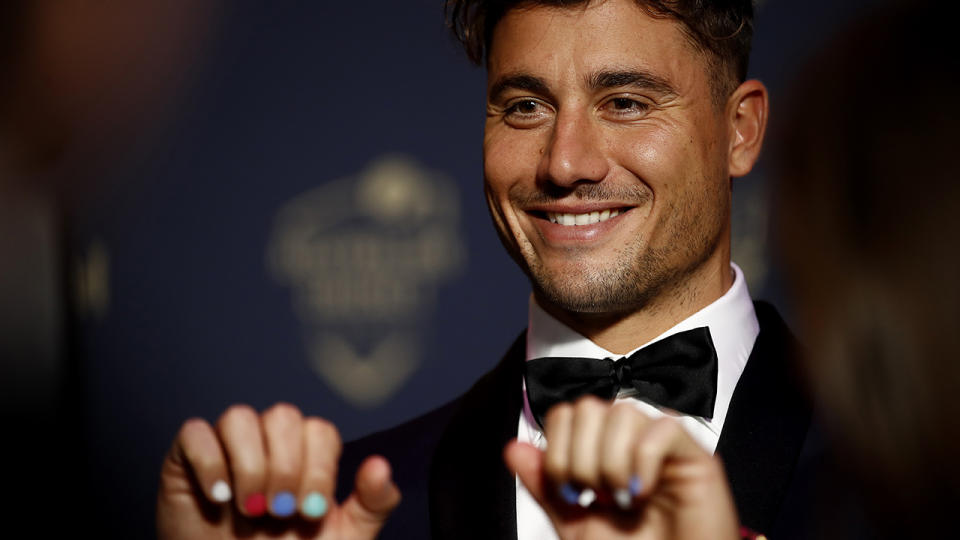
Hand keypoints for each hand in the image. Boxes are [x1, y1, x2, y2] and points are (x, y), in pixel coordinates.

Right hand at [157, 403, 399, 538]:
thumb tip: (381, 466)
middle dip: (286, 467)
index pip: (319, 430)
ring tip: (249, 508)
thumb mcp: (343, 538)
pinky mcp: (186, 461)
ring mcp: (227, 449)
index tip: (311, 512)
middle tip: (280, 513)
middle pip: (282, 416)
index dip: (318, 467)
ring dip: (250, 465)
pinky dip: (209, 462)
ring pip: (239, 417)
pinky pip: (195, 433)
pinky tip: (219, 497)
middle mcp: (268, 444)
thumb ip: (371, 504)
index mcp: (307, 456)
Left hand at [504, 396, 738, 539]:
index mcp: (602, 451)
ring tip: (621, 497)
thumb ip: (546, 487)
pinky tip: (644, 492)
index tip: (568, 492)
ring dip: (611, 462)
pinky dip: (645, 462)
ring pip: (623, 412)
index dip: (556, 448)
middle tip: (596, 497)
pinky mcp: (696, 456)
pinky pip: (663, 429)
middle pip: (589, 407)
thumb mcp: (576, 525)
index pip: (565, 413)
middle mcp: (631, 441)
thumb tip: (512, 448)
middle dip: (580, 457)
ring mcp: (663, 445)